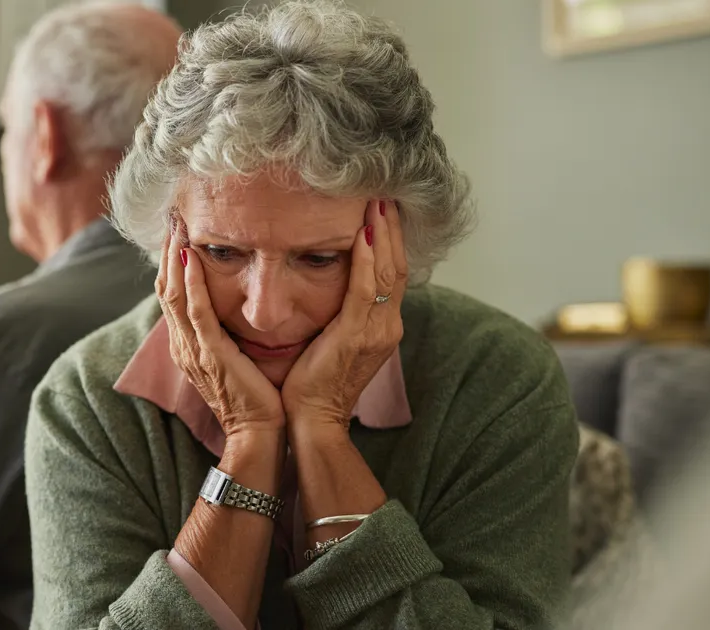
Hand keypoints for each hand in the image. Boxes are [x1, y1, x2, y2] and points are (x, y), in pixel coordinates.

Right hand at [156, 218, 284, 436]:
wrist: (259, 433)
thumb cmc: (256, 398)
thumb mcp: (235, 359)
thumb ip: (228, 333)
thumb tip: (236, 305)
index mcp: (188, 345)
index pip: (172, 294)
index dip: (171, 261)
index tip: (178, 229)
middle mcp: (184, 345)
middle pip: (165, 288)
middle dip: (167, 251)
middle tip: (172, 216)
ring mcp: (193, 350)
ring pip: (174, 295)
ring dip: (173, 258)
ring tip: (176, 226)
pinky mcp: (210, 354)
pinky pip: (195, 313)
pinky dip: (191, 284)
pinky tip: (190, 259)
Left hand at [281, 199, 406, 431]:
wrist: (312, 419)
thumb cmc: (313, 381)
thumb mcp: (334, 339)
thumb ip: (341, 312)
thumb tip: (332, 282)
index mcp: (382, 326)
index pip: (392, 273)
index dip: (390, 240)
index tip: (383, 208)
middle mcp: (387, 326)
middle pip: (397, 266)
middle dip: (391, 228)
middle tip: (385, 193)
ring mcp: (377, 331)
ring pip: (387, 273)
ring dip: (383, 234)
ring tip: (377, 202)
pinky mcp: (357, 336)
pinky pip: (367, 290)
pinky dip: (367, 260)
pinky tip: (363, 234)